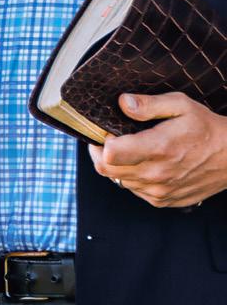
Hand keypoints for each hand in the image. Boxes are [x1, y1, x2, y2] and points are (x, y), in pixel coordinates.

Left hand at [88, 91, 226, 207]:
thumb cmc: (205, 127)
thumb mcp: (180, 105)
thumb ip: (149, 104)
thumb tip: (122, 102)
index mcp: (158, 148)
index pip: (109, 154)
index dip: (101, 140)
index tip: (107, 129)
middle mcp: (156, 175)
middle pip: (107, 170)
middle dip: (100, 152)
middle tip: (107, 137)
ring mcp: (158, 192)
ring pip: (118, 181)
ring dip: (116, 165)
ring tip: (128, 148)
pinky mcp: (162, 201)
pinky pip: (133, 190)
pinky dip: (131, 177)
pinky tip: (142, 162)